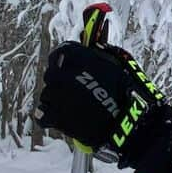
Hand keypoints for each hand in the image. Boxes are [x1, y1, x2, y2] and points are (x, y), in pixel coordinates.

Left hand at [38, 42, 164, 163]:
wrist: (128, 124)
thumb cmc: (128, 94)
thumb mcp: (119, 65)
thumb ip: (101, 54)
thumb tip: (92, 47)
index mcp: (81, 59)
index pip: (61, 52)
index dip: (63, 59)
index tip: (65, 65)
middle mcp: (65, 74)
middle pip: (51, 74)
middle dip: (59, 80)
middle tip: (72, 90)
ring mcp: (58, 96)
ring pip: (47, 94)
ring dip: (56, 99)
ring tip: (72, 107)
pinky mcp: (56, 117)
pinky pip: (42, 114)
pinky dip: (49, 117)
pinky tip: (62, 119)